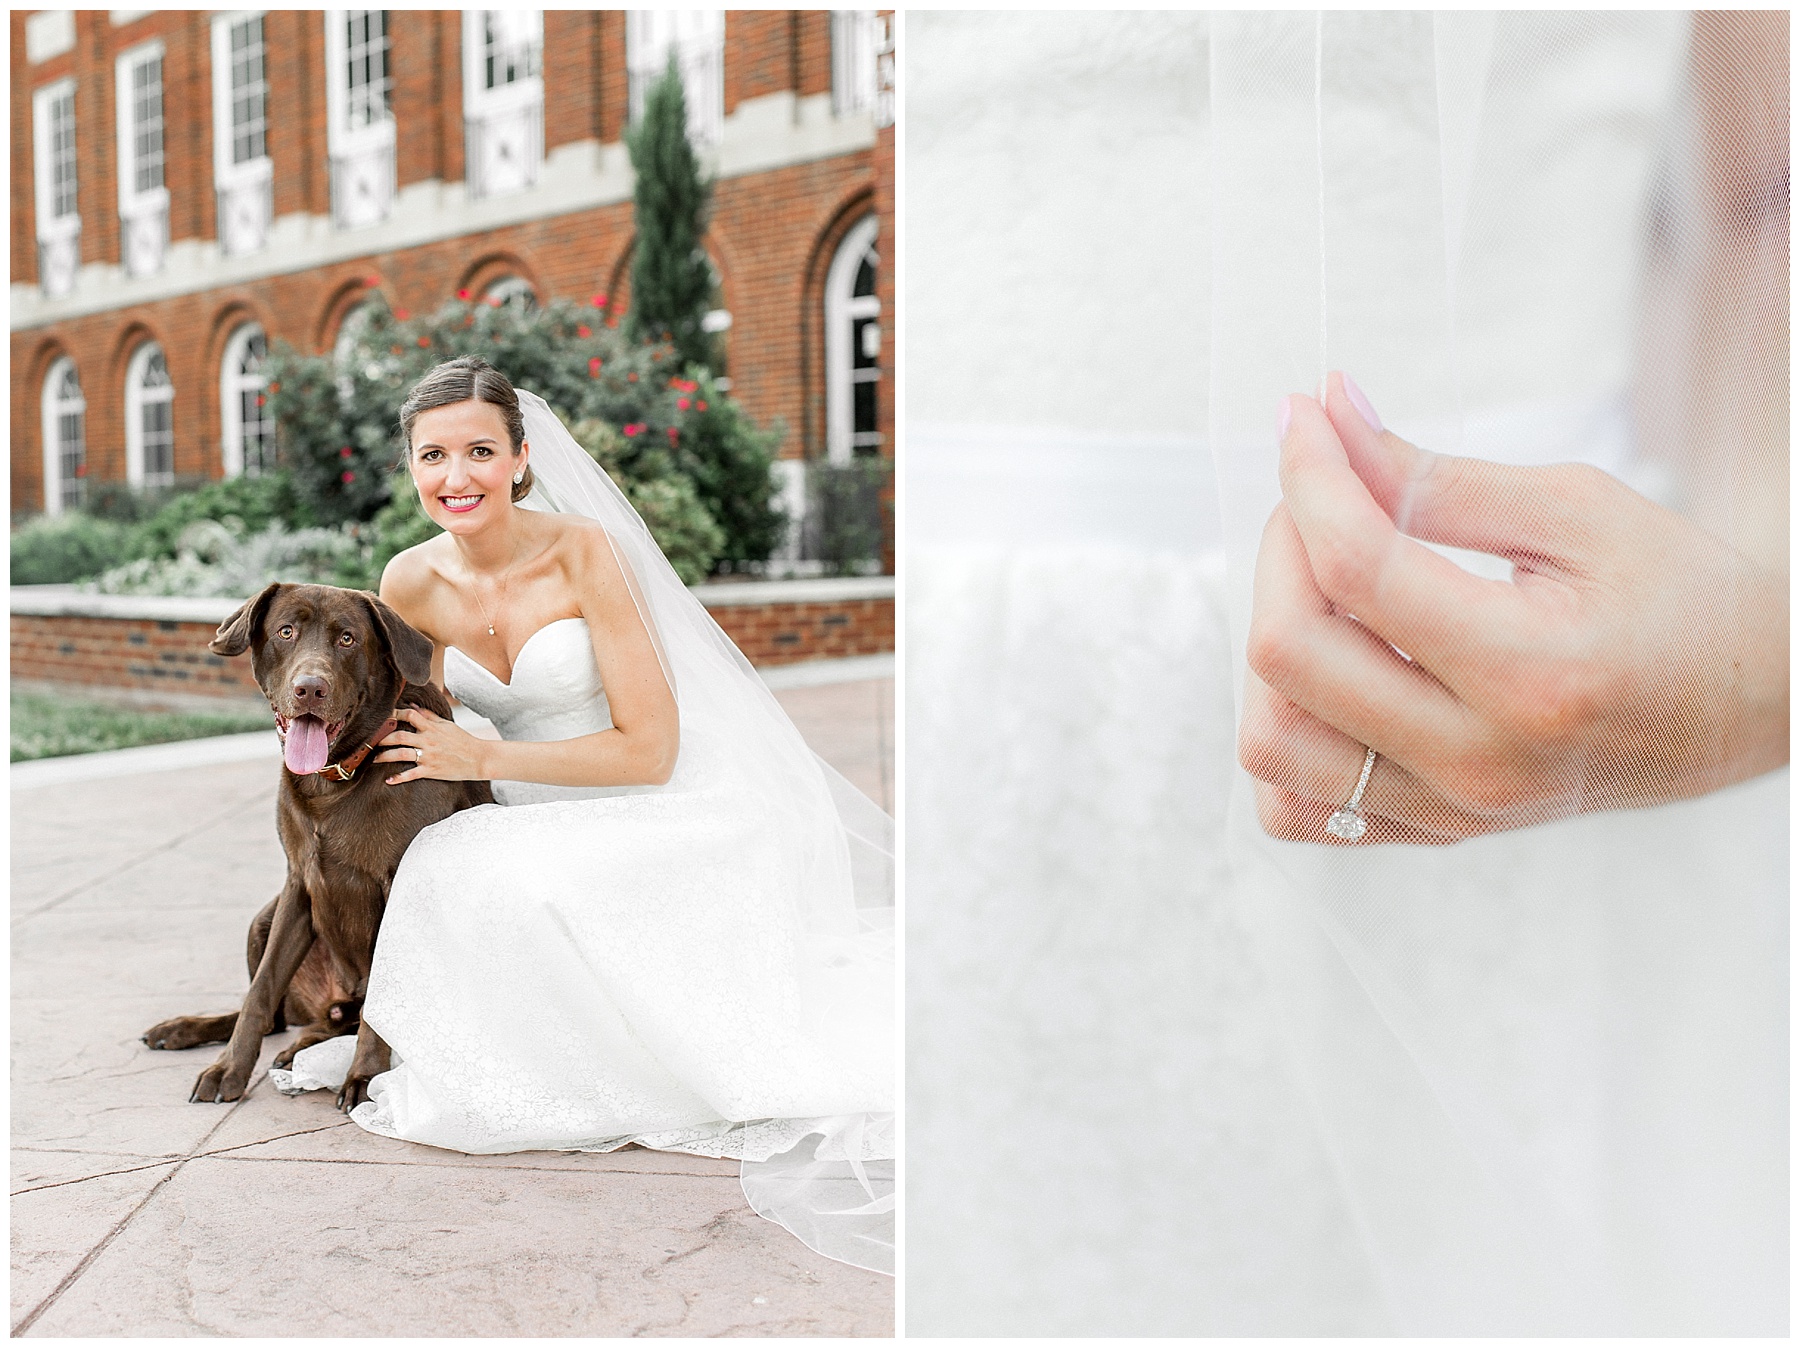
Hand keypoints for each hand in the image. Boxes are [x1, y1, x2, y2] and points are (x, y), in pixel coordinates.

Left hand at [377, 706, 488, 784]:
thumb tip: (413, 707)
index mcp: (432, 728)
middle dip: (383, 738)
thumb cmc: (463, 740)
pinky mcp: (431, 771)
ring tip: (374, 759)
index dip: (394, 714)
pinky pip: (411, 774)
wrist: (478, 758)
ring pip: (401, 754)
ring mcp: (429, 756)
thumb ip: (429, 715)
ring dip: (385, 756)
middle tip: (372, 741)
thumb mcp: (447, 724)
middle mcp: (428, 741)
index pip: (410, 716)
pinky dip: (398, 778)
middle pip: (399, 736)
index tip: (384, 717)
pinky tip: (388, 780)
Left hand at [1238, 372, 1787, 843]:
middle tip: (1320, 497)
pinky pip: (1296, 806)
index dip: (1308, 478)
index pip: (1354, 570)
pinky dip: (1286, 733)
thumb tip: (1326, 416)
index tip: (1300, 419)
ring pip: (1270, 744)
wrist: (1754, 706)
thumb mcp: (1573, 509)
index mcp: (1528, 672)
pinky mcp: (1435, 832)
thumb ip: (1432, 476)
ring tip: (1325, 585)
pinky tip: (1334, 668)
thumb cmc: (1680, 598)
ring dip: (1272, 643)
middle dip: (1279, 550)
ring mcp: (1452, 810)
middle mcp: (1478, 760)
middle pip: (1287, 658)